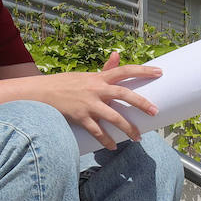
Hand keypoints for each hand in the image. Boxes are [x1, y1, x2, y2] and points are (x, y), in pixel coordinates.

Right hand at [32, 62, 160, 148]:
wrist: (40, 92)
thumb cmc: (65, 84)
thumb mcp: (85, 75)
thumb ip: (104, 69)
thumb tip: (117, 54)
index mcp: (98, 77)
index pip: (124, 70)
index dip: (143, 71)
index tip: (160, 72)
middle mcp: (95, 89)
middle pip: (124, 94)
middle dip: (141, 103)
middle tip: (155, 112)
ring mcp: (88, 104)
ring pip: (113, 117)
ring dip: (127, 128)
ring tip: (138, 137)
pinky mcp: (79, 117)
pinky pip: (97, 131)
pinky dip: (106, 141)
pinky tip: (113, 147)